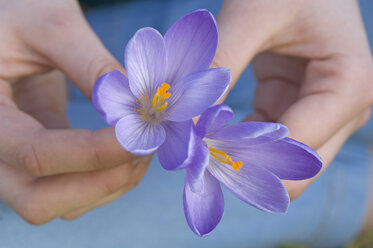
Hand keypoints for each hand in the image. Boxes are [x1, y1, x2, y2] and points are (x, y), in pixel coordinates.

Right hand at [0, 0, 149, 223]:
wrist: (5, 26)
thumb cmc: (16, 13)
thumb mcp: (50, 25)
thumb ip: (92, 64)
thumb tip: (136, 105)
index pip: (36, 155)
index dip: (95, 153)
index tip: (142, 137)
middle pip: (40, 200)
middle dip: (101, 182)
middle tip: (144, 150)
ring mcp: (13, 159)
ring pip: (59, 203)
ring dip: (108, 185)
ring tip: (144, 148)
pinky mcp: (37, 156)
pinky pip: (69, 187)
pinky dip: (104, 179)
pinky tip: (131, 151)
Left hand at [213, 0, 372, 198]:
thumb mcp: (252, 14)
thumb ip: (221, 62)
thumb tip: (187, 116)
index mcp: (348, 86)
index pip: (297, 146)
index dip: (244, 154)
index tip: (197, 151)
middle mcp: (343, 110)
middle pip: (296, 169)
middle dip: (244, 164)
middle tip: (196, 157)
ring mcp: (319, 114)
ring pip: (279, 163)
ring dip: (237, 157)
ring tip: (197, 147)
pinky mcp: (294, 110)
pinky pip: (266, 143)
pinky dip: (237, 143)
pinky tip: (208, 135)